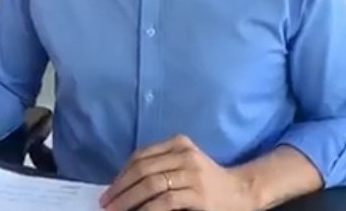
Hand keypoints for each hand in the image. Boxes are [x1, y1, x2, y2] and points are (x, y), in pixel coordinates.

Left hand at [100, 135, 251, 210]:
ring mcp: (192, 173)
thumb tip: (121, 185)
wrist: (239, 192)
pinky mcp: (198, 194)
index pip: (141, 155)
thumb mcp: (184, 164)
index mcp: (179, 143)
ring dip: (128, 200)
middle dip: (120, 188)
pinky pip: (165, 201)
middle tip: (105, 203)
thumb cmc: (206, 180)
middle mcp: (185, 154)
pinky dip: (147, 209)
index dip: (121, 174)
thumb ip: (160, 166)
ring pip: (151, 184)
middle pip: (143, 169)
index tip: (109, 190)